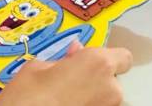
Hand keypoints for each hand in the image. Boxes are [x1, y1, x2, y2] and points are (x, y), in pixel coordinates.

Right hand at [0, 42, 131, 105]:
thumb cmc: (28, 97)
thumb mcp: (36, 68)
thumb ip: (63, 58)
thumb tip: (74, 52)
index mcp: (98, 64)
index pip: (123, 57)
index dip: (108, 57)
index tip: (89, 59)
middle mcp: (111, 88)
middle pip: (112, 79)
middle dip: (94, 79)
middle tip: (67, 80)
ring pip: (104, 97)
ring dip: (89, 95)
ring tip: (63, 98)